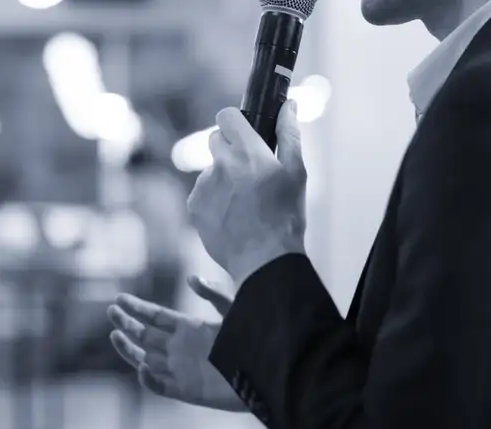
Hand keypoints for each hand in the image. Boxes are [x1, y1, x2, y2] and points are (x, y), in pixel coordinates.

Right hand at [107, 275, 245, 411]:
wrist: (266, 371)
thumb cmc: (253, 340)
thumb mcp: (234, 310)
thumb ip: (214, 294)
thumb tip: (191, 278)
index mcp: (190, 328)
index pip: (156, 317)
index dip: (138, 308)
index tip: (120, 298)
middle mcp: (180, 348)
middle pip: (146, 335)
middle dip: (127, 324)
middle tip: (111, 311)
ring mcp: (181, 370)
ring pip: (146, 360)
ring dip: (129, 349)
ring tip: (114, 334)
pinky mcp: (187, 391)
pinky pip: (161, 386)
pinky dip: (149, 379)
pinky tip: (142, 367)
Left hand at [187, 100, 306, 286]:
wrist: (263, 259)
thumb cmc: (285, 216)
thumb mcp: (296, 173)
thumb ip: (289, 134)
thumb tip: (288, 106)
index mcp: (248, 152)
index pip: (227, 116)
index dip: (235, 122)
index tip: (245, 134)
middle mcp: (221, 164)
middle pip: (215, 139)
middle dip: (229, 149)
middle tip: (248, 172)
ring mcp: (204, 185)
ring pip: (210, 168)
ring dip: (222, 177)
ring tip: (244, 202)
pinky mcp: (194, 205)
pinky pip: (202, 191)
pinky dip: (213, 198)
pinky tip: (232, 215)